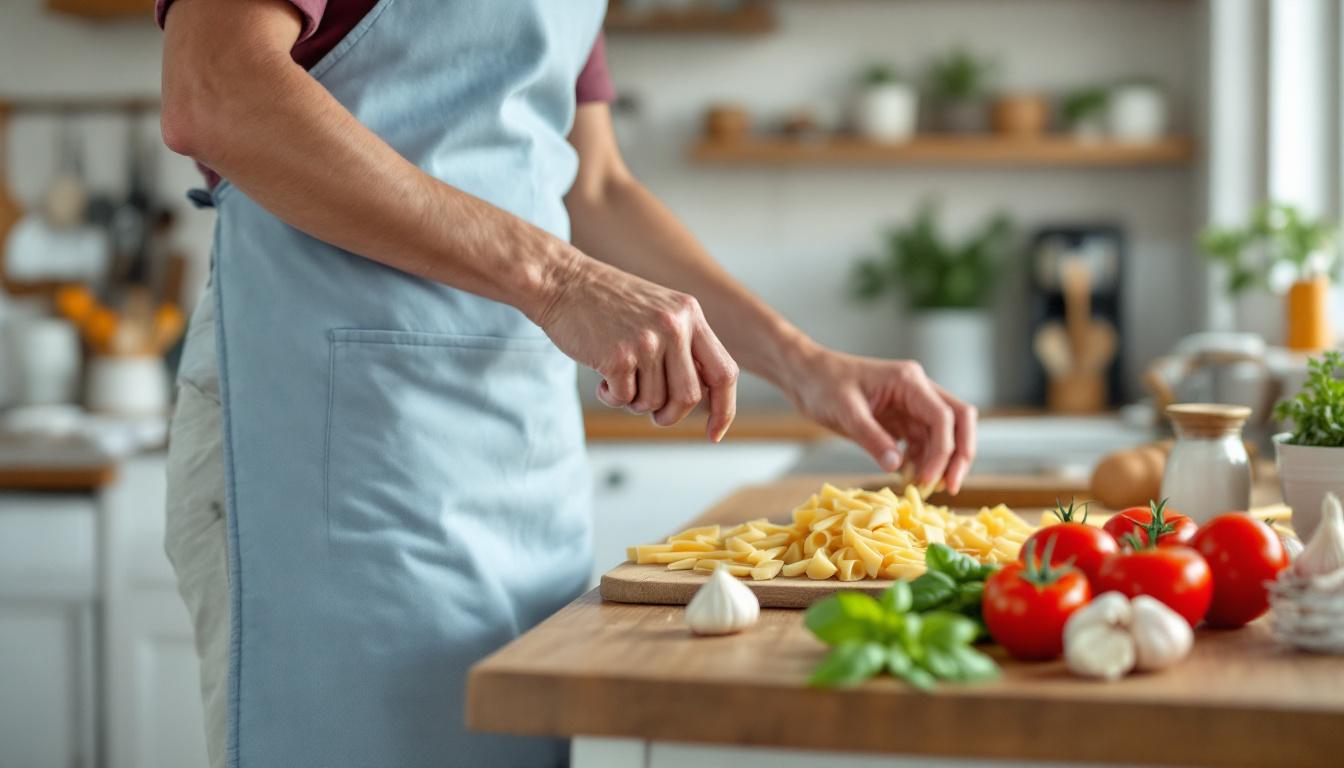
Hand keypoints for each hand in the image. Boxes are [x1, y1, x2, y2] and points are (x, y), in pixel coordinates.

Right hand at [537, 255, 738, 440]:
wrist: (561, 281)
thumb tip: (703, 398)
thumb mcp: (660, 311)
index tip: (714, 435)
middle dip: (670, 415)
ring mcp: (646, 340)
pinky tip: (602, 378)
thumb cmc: (608, 303)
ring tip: (619, 379)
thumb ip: (684, 345)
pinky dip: (612, 397)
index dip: (724, 409)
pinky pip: (624, 399)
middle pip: (690, 397)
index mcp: (690, 314)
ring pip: (654, 402)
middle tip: (654, 414)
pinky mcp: (617, 355)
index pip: (724, 372)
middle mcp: (674, 326)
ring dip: (634, 402)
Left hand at [785, 347, 976, 492]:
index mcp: (908, 381)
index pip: (943, 416)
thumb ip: (872, 438)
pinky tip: (908, 480)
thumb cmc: (823, 386)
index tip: (928, 480)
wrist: (806, 377)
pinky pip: (921, 443)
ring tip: (923, 490)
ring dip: (939, 463)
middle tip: (950, 488)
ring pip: (941, 436)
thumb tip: (897, 467)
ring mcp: (910, 405)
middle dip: (959, 455)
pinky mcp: (900, 419)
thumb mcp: (845, 413)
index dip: (944, 450)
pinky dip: (920, 462)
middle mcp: (917, 391)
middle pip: (957, 422)